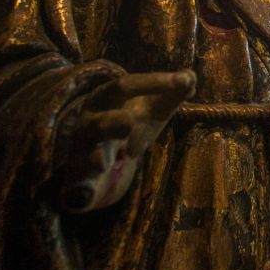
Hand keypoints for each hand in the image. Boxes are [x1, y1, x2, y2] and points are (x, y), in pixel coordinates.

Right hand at [56, 70, 194, 212]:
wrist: (97, 162)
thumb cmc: (129, 124)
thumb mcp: (152, 107)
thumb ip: (172, 90)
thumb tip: (190, 77)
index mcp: (105, 97)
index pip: (125, 85)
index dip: (152, 83)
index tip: (181, 82)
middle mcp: (90, 122)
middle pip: (100, 118)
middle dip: (114, 121)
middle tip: (131, 122)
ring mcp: (84, 151)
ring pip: (89, 150)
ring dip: (103, 153)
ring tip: (126, 154)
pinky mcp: (81, 180)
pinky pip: (79, 185)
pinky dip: (84, 190)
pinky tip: (90, 192)